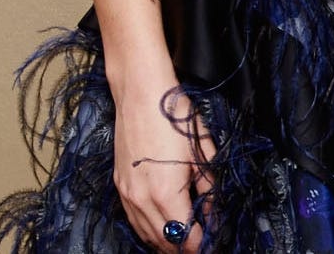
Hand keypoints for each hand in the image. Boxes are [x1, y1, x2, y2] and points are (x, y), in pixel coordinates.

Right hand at [113, 78, 214, 250]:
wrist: (141, 94)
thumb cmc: (174, 116)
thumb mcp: (202, 151)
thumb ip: (208, 186)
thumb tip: (214, 211)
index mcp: (166, 193)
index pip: (184, 236)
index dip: (201, 244)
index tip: (213, 242)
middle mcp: (142, 199)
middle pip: (164, 241)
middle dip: (184, 247)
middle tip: (202, 244)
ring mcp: (127, 194)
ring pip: (146, 234)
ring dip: (165, 242)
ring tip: (185, 241)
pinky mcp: (119, 186)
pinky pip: (133, 220)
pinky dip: (148, 229)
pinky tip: (162, 227)